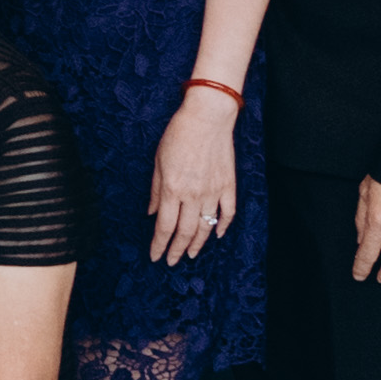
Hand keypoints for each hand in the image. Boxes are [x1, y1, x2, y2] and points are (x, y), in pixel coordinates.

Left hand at [148, 89, 242, 264]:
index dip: (159, 245)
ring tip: (191, 255)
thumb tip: (152, 214)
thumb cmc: (179, 135)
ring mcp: (213, 191)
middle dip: (177, 251)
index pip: (164, 227)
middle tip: (172, 262)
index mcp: (173, 189)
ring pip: (206, 228)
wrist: (208, 117)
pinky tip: (217, 236)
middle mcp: (193, 195)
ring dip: (198, 244)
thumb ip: (156, 191)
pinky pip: (228, 213)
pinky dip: (223, 227)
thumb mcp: (158, 161)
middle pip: (185, 232)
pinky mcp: (228, 185)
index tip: (155, 257)